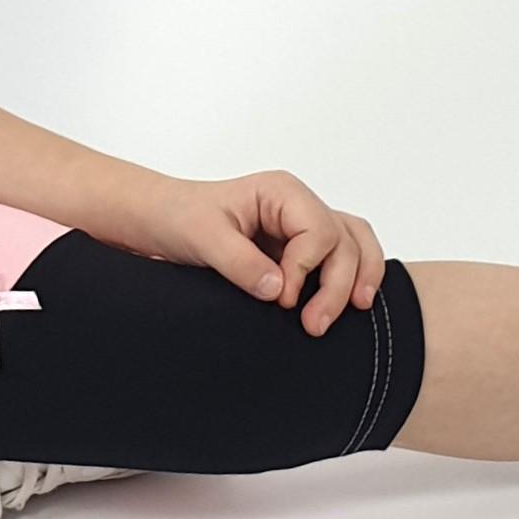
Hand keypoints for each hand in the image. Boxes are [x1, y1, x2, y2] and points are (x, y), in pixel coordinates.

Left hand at [125, 171, 386, 335]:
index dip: (306, 268)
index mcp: (280, 193)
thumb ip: (239, 261)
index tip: (281, 299)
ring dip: (360, 278)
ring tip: (356, 311)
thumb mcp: (201, 237)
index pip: (319, 230)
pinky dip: (355, 276)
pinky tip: (354, 303)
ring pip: (354, 245)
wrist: (158, 222)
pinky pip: (343, 256)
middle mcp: (298, 206)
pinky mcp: (298, 250)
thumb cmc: (177, 217)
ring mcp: (301, 228)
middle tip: (314, 325)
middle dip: (337, 284)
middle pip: (344, 241)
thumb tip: (278, 289)